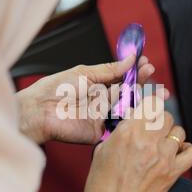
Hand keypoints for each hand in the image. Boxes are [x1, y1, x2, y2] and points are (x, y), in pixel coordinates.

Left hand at [17, 56, 156, 144]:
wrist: (40, 111)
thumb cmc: (55, 89)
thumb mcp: (84, 73)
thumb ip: (109, 69)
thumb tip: (130, 59)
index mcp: (97, 84)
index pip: (122, 77)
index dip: (135, 71)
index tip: (146, 63)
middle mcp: (102, 100)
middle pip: (128, 92)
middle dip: (142, 83)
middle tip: (152, 75)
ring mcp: (103, 116)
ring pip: (127, 109)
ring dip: (141, 100)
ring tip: (152, 91)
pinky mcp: (101, 131)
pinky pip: (119, 126)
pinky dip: (131, 119)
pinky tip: (141, 111)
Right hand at [81, 99, 191, 191]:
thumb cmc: (102, 186)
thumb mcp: (101, 151)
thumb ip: (118, 134)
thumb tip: (130, 124)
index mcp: (128, 132)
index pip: (150, 103)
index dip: (150, 104)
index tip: (148, 108)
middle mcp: (148, 140)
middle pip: (166, 115)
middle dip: (158, 120)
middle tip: (151, 129)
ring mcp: (163, 156)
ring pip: (179, 131)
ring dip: (170, 134)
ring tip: (161, 144)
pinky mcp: (173, 172)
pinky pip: (191, 152)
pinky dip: (185, 150)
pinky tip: (175, 153)